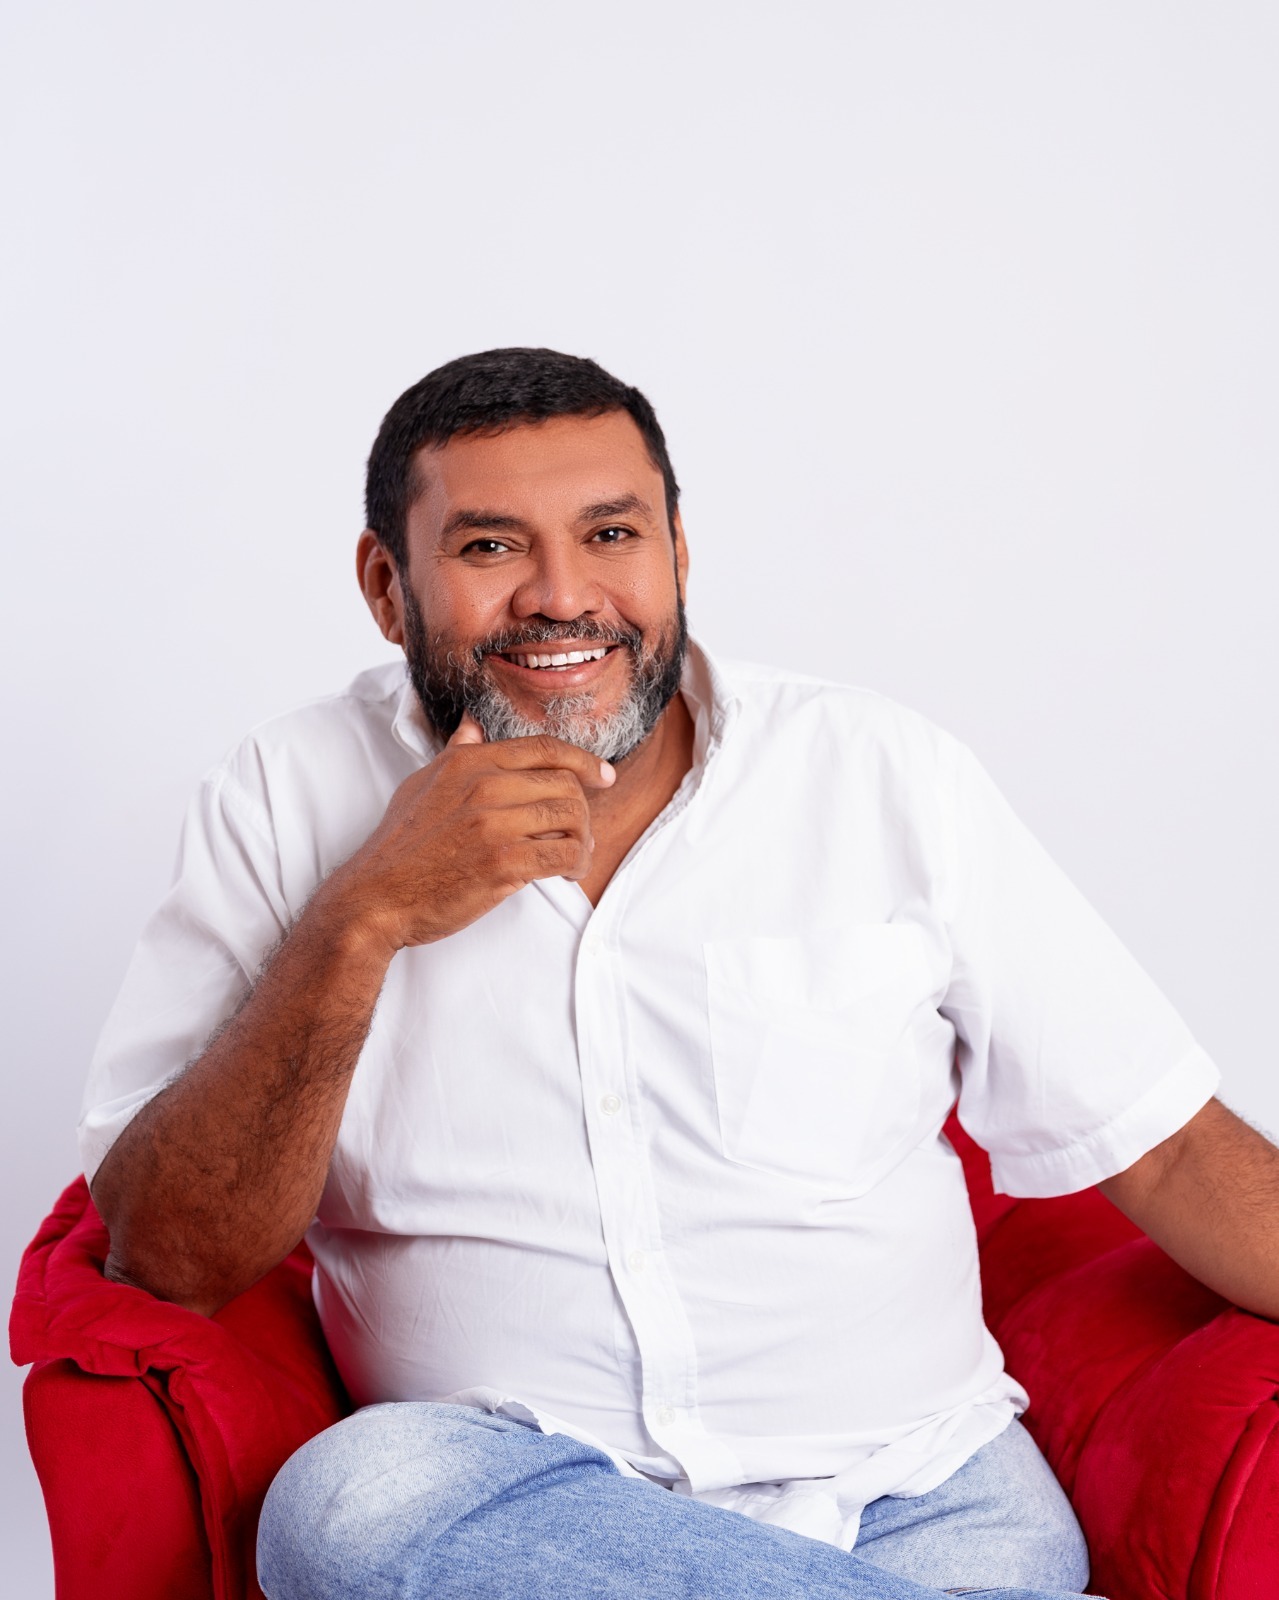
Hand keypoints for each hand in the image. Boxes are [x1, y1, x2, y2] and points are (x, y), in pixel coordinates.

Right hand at [331, 712, 615, 952]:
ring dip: (583, 839)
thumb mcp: (422, 785)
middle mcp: (483, 785)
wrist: (376, 897)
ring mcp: (494, 823)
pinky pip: (564, 854)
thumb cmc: (400, 847)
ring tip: (574, 856)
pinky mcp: (504, 862)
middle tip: (578, 833)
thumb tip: (472, 725)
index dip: (583, 761)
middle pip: (565, 783)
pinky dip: (576, 864)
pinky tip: (568, 873)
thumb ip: (456, 753)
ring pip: (572, 817)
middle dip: (583, 809)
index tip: (602, 776)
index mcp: (468, 762)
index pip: (544, 748)